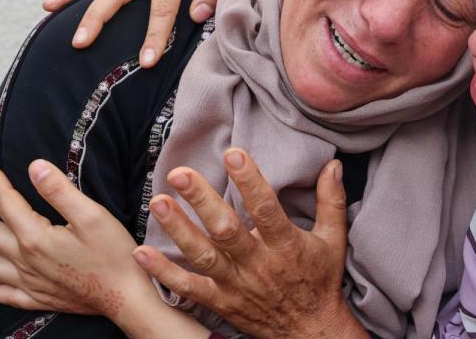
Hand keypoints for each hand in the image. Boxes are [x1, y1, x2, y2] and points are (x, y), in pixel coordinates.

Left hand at [0, 151, 207, 337]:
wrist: (124, 296)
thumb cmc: (113, 255)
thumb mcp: (92, 216)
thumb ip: (60, 191)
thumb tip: (34, 166)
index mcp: (34, 237)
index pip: (4, 200)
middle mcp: (23, 260)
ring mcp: (28, 282)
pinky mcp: (37, 297)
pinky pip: (2, 293)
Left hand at [135, 148, 368, 338]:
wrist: (311, 331)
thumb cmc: (321, 280)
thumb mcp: (334, 239)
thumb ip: (331, 200)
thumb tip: (334, 164)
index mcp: (286, 245)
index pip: (266, 209)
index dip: (250, 181)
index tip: (233, 154)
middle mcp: (258, 264)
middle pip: (226, 229)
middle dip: (201, 200)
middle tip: (180, 174)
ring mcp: (236, 284)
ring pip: (203, 255)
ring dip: (178, 229)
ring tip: (158, 202)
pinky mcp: (221, 301)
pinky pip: (188, 287)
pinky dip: (164, 273)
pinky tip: (141, 253)